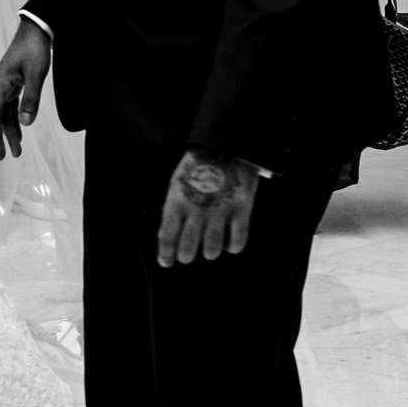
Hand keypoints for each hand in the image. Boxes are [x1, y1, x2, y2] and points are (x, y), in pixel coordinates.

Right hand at [0, 17, 52, 158]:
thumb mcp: (36, 75)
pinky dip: (14, 120)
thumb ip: (31, 99)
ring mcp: (5, 85)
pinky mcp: (13, 84)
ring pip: (3, 114)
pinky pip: (10, 107)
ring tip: (15, 151)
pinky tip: (20, 131)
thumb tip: (26, 122)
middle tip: (2, 157)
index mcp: (0, 84)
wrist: (36, 30)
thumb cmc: (35, 49)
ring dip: (8, 131)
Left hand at [156, 150, 261, 266]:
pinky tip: (231, 246)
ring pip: (212, 248)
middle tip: (188, 256)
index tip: (166, 262)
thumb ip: (174, 208)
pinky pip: (238, 238)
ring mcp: (220, 210)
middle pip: (188, 247)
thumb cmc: (198, 165)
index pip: (167, 236)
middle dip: (186, 256)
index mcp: (177, 201)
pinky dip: (234, 247)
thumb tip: (168, 235)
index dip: (166, 254)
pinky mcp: (242, 208)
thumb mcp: (177, 183)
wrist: (226, 144)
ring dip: (209, 253)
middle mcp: (197, 209)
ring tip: (209, 251)